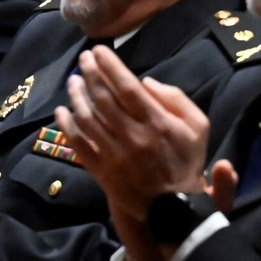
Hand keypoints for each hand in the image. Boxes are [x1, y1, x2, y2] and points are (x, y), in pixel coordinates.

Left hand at [55, 46, 209, 260]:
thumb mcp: (198, 128)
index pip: (128, 88)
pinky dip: (66, 127)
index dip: (110, 66)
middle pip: (103, 99)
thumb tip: (147, 82)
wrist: (176, 209)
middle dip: (90, 74)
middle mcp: (134, 137)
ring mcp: (115, 156)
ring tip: (72, 80)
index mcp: (158, 124)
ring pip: (87, 119)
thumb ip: (177, 100)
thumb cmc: (185, 162)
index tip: (98, 51)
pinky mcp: (102, 171)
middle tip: (83, 59)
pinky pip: (78, 145)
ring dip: (76, 96)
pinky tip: (61, 112)